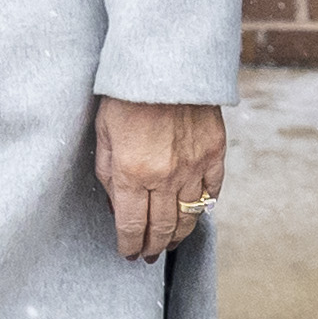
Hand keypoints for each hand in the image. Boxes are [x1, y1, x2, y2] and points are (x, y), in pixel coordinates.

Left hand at [96, 98, 226, 263]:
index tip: (127, 254)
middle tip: (148, 255)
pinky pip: (212, 191)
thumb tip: (118, 208)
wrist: (165, 63)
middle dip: (153, 247)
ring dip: (179, 235)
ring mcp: (194, 166)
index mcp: (132, 173)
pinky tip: (195, 213)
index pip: (132, 226)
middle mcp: (165, 176)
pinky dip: (203, 207)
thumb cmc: (126, 95)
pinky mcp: (214, 152)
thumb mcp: (103, 135)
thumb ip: (108, 175)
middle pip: (162, 227)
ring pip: (189, 216)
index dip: (129, 245)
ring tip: (170, 243)